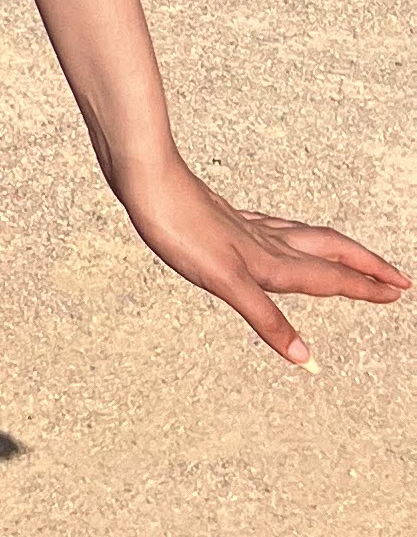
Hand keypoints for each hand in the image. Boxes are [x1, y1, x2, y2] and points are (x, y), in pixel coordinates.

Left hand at [117, 152, 407, 365]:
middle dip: (364, 265)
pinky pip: (275, 229)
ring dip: (336, 250)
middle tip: (396, 278)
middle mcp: (267, 242)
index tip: (398, 291)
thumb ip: (266, 319)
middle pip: (330, 251)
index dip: (364, 286)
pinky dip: (294, 237)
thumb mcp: (223, 282)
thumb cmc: (180, 227)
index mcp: (272, 261)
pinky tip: (281, 236)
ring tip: (352, 256)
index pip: (330, 277)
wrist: (146, 178)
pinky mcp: (227, 219)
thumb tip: (305, 358)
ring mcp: (247, 228)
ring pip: (306, 237)